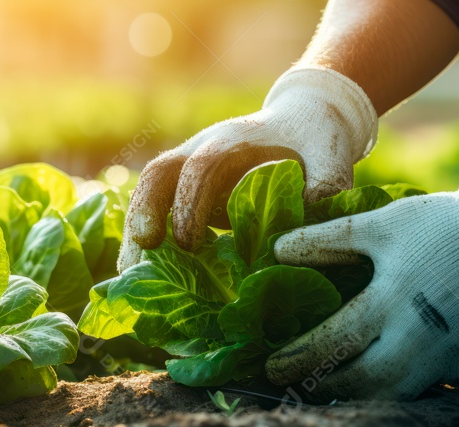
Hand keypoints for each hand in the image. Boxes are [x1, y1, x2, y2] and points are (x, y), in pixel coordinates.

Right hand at [118, 67, 378, 270]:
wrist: (303, 119)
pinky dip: (145, 240)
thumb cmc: (316, 139)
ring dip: (136, 229)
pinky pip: (157, 209)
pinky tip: (140, 274)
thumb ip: (326, 183)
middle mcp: (201, 150)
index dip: (189, 203)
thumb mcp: (331, 154)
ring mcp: (189, 170)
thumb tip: (308, 223)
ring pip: (150, 191)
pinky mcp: (188, 191)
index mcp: (233, 140)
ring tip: (127, 272)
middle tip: (142, 251)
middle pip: (159, 173)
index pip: (200, 167)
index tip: (187, 243)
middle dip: (146, 210)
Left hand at [265, 156, 458, 400]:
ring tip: (325, 392)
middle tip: (292, 387)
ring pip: (392, 396)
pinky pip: (423, 388)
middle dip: (322, 388)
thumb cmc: (440, 225)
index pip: (333, 342)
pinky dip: (392, 391)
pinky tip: (370, 385)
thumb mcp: (379, 225)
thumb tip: (276, 251)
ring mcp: (447, 355)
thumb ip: (326, 240)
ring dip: (355, 397)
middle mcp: (419, 336)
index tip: (271, 366)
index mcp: (392, 299)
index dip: (298, 358)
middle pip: (361, 381)